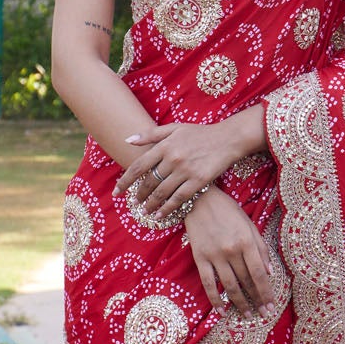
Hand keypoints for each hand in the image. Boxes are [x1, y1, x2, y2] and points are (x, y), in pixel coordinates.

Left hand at [114, 109, 264, 221]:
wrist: (227, 139)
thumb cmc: (200, 133)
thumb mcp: (174, 128)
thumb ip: (150, 134)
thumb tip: (127, 140)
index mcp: (165, 146)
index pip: (138, 166)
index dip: (125, 181)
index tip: (117, 192)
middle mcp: (173, 159)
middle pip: (149, 182)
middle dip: (138, 195)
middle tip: (133, 203)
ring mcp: (185, 171)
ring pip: (161, 193)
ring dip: (150, 204)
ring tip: (143, 211)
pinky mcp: (198, 181)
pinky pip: (178, 199)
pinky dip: (167, 209)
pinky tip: (159, 215)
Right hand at [184, 186, 275, 314]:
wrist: (199, 199)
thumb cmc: (228, 210)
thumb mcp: (249, 224)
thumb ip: (261, 247)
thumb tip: (271, 271)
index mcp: (246, 241)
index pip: (259, 273)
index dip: (267, 292)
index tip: (272, 306)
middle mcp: (232, 250)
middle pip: (247, 281)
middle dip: (257, 300)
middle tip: (264, 314)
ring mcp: (215, 255)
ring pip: (230, 286)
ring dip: (240, 303)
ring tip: (248, 315)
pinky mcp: (200, 258)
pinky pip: (209, 283)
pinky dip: (215, 300)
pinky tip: (222, 312)